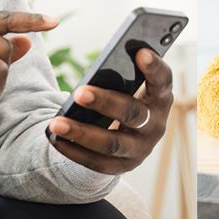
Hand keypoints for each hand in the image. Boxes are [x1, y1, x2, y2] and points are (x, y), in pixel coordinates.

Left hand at [47, 48, 172, 174]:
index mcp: (160, 97)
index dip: (154, 67)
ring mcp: (140, 149)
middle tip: (79, 92)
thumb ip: (123, 70)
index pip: (162, 80)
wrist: (130, 135)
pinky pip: (97, 162)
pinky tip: (55, 138)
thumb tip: (100, 59)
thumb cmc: (126, 96)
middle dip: (105, 102)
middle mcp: (155, 124)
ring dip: (82, 133)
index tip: (140, 52)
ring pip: (112, 143)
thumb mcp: (131, 83)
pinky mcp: (123, 166)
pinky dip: (74, 150)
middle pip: (133, 114)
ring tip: (56, 123)